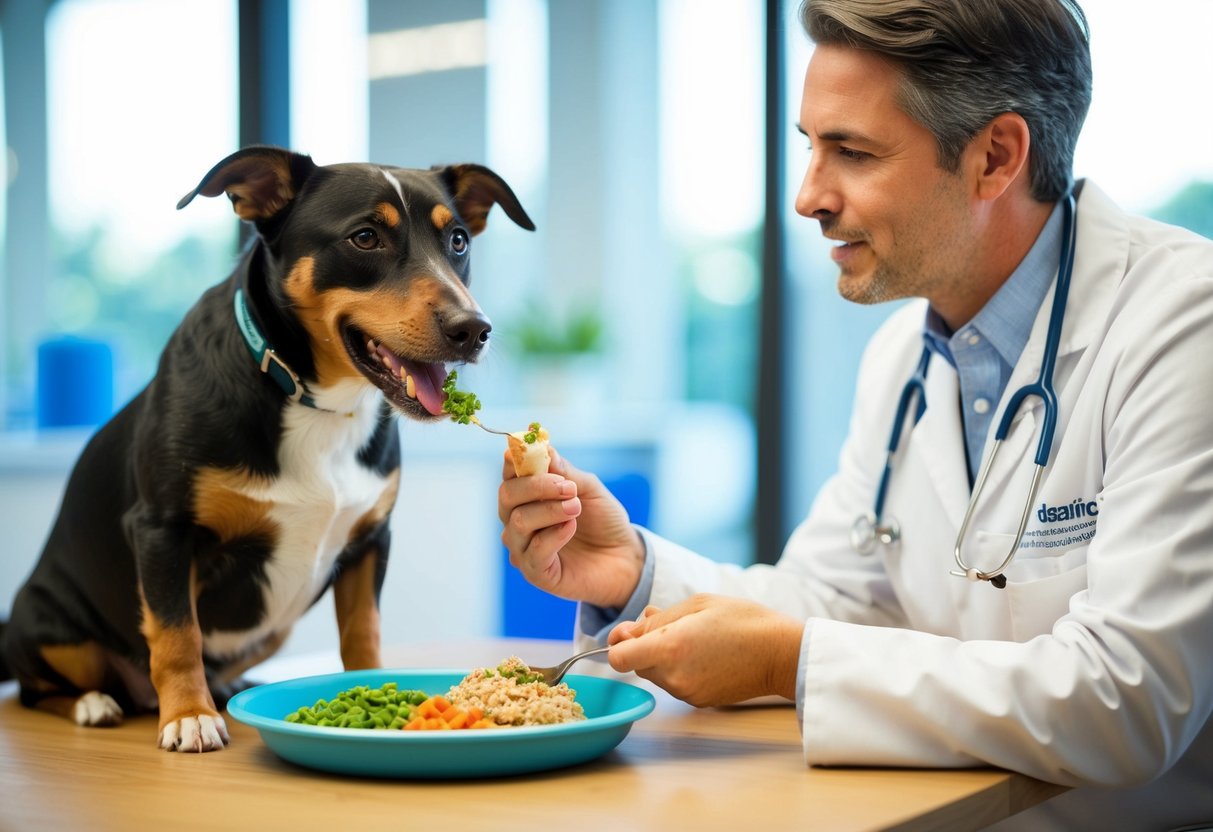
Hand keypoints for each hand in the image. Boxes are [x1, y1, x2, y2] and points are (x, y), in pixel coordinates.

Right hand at [498, 446, 644, 608]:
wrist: (624, 556)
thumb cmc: (603, 520)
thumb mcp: (589, 489)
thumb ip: (566, 472)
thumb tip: (545, 449)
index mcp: (527, 497)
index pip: (510, 475)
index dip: (516, 461)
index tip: (535, 451)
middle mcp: (518, 521)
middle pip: (507, 496)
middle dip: (537, 486)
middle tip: (569, 488)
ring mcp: (524, 548)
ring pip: (519, 522)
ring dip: (550, 510)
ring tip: (576, 507)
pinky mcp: (536, 573)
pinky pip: (534, 551)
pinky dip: (554, 535)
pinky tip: (571, 528)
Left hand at [606, 595, 802, 706]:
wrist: (780, 653)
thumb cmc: (743, 620)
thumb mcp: (697, 604)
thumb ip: (657, 619)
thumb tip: (628, 630)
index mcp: (669, 647)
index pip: (617, 658)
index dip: (618, 645)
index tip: (631, 633)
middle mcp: (673, 676)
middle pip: (636, 665)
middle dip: (644, 646)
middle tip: (672, 625)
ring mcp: (686, 692)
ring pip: (655, 674)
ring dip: (663, 658)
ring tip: (694, 638)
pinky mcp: (698, 701)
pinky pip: (675, 683)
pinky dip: (680, 670)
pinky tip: (704, 655)